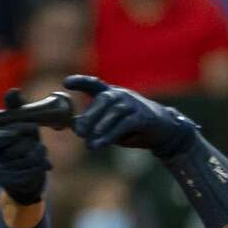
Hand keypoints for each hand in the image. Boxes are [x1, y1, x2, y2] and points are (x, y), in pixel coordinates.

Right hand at [0, 89, 50, 205]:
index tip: (32, 128)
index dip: (19, 130)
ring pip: (27, 157)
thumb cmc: (22, 140)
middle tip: (35, 140)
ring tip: (40, 151)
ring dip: (39, 152)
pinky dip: (42, 165)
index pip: (2, 132)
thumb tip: (14, 91)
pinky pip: (32, 170)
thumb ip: (15, 106)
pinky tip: (43, 164)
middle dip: (32, 140)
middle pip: (16, 144)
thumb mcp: (19, 121)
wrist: (26, 173)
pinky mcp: (11, 183)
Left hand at [64, 74, 197, 156]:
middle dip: (89, 116)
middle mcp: (121, 95)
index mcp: (110, 94)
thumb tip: (74, 126)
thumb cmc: (131, 127)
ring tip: (90, 145)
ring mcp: (133, 104)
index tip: (66, 83)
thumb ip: (93, 124)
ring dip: (100, 129)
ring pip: (113, 113)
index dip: (80, 82)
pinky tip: (100, 145)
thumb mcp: (110, 125)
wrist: (162, 131)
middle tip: (79, 132)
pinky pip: (124, 125)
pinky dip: (110, 135)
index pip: (94, 84)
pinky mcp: (142, 117)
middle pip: (103, 100)